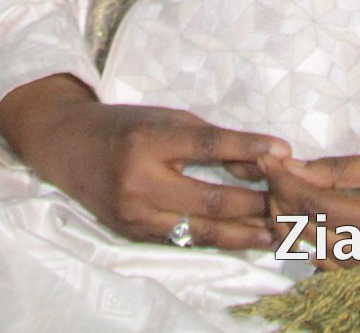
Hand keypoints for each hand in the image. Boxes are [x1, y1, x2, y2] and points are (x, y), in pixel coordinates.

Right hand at [0, 75, 287, 250]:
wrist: (67, 148)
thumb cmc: (125, 126)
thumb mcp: (166, 119)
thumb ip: (210, 141)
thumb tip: (259, 164)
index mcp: (146, 139)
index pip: (206, 145)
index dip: (247, 148)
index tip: (284, 150)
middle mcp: (138, 180)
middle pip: (210, 198)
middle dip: (256, 201)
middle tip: (291, 202)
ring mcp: (135, 214)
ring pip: (202, 230)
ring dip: (246, 231)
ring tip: (280, 231)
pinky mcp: (134, 235)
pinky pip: (185, 241)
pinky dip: (219, 240)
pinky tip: (246, 239)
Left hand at [260, 152, 359, 263]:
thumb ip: (348, 169)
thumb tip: (300, 167)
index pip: (315, 204)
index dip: (284, 180)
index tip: (265, 158)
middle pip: (306, 230)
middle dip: (277, 199)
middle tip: (265, 170)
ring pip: (310, 250)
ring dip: (285, 221)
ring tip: (274, 190)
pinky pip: (326, 262)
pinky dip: (303, 241)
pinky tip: (295, 220)